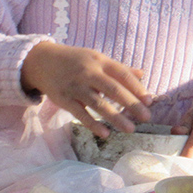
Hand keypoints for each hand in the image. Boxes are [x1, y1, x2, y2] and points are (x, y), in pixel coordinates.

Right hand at [21, 41, 150, 136]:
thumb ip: (119, 68)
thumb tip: (142, 74)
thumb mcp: (97, 59)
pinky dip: (92, 124)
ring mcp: (75, 87)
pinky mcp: (64, 99)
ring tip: (130, 129)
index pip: (122, 74)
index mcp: (100, 61)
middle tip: (146, 117)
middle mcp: (88, 73)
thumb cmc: (76, 61)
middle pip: (113, 89)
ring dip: (115, 117)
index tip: (149, 100)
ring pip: (98, 104)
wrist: (43, 61)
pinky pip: (80, 113)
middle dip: (131, 104)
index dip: (137, 87)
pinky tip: (105, 133)